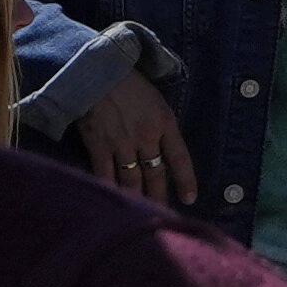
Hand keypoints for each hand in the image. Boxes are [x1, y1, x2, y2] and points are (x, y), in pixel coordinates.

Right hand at [69, 79, 189, 203]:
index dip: (186, 180)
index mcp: (165, 122)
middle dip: (160, 197)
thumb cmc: (128, 81)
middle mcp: (146, 137)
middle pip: (155, 174)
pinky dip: (109, 189)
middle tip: (163, 215)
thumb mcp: (156, 99)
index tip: (190, 198)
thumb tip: (163, 146)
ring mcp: (122, 143)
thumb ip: (161, 123)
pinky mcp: (98, 145)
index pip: (180, 157)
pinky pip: (105, 174)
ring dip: (137, 199)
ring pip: (132, 180)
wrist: (96, 71)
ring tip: (140, 214)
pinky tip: (112, 203)